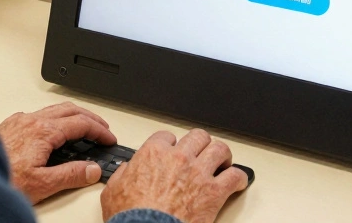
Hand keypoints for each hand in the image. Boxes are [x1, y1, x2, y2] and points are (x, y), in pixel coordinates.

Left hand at [0, 102, 116, 203]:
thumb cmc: (1, 179)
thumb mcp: (42, 184)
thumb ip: (71, 175)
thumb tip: (92, 169)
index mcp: (43, 131)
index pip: (81, 124)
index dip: (100, 131)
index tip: (109, 138)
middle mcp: (31, 121)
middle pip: (70, 110)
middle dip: (90, 118)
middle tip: (102, 129)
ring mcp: (19, 122)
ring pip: (53, 110)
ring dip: (73, 116)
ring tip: (82, 126)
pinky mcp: (9, 126)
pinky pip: (38, 114)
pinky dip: (54, 118)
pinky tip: (52, 130)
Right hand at [101, 129, 247, 222]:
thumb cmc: (131, 217)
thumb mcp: (113, 191)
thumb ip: (122, 175)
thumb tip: (127, 170)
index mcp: (154, 154)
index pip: (167, 136)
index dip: (171, 144)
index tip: (173, 151)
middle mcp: (179, 158)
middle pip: (198, 136)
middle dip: (200, 144)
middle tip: (201, 152)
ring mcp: (199, 173)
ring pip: (219, 149)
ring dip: (222, 155)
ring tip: (223, 161)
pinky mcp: (214, 192)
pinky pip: (234, 176)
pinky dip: (239, 178)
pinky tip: (237, 182)